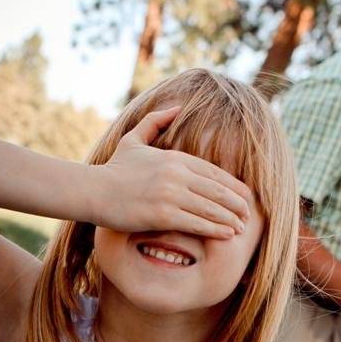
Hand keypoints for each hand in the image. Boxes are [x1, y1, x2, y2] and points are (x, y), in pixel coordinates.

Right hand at [89, 106, 251, 237]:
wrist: (93, 191)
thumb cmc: (114, 169)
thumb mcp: (134, 139)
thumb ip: (156, 121)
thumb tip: (177, 107)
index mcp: (175, 157)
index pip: (214, 172)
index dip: (233, 186)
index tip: (245, 196)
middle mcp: (177, 174)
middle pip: (217, 190)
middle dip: (237, 204)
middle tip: (248, 215)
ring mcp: (170, 194)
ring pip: (211, 208)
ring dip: (230, 219)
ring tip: (241, 227)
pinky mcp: (163, 214)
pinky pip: (197, 223)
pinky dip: (215, 229)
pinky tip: (227, 234)